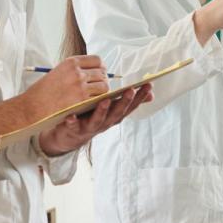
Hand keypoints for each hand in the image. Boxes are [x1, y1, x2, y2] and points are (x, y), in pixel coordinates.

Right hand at [22, 55, 110, 119]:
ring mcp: (80, 86)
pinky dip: (98, 101)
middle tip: (99, 87)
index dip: (101, 67)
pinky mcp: (82, 100)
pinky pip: (99, 98)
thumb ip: (75, 70)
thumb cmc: (44, 91)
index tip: (100, 72)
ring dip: (102, 92)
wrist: (32, 106)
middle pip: (102, 73)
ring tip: (96, 96)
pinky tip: (92, 103)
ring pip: (104, 86)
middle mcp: (77, 72)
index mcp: (71, 62)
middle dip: (102, 80)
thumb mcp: (59, 72)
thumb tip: (94, 71)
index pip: (97, 60)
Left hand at [38, 84, 152, 155]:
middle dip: (124, 102)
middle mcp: (105, 123)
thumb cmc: (93, 117)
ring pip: (98, 120)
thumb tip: (152, 94)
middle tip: (130, 91)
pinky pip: (73, 127)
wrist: (70, 137)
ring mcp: (90, 127)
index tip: (148, 85)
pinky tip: (71, 116)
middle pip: (117, 113)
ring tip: (105, 100)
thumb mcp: (113, 110)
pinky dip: (73, 122)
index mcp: (115, 116)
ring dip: (102, 111)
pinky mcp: (74, 130)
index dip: (140, 97)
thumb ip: (128, 102)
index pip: (131, 106)